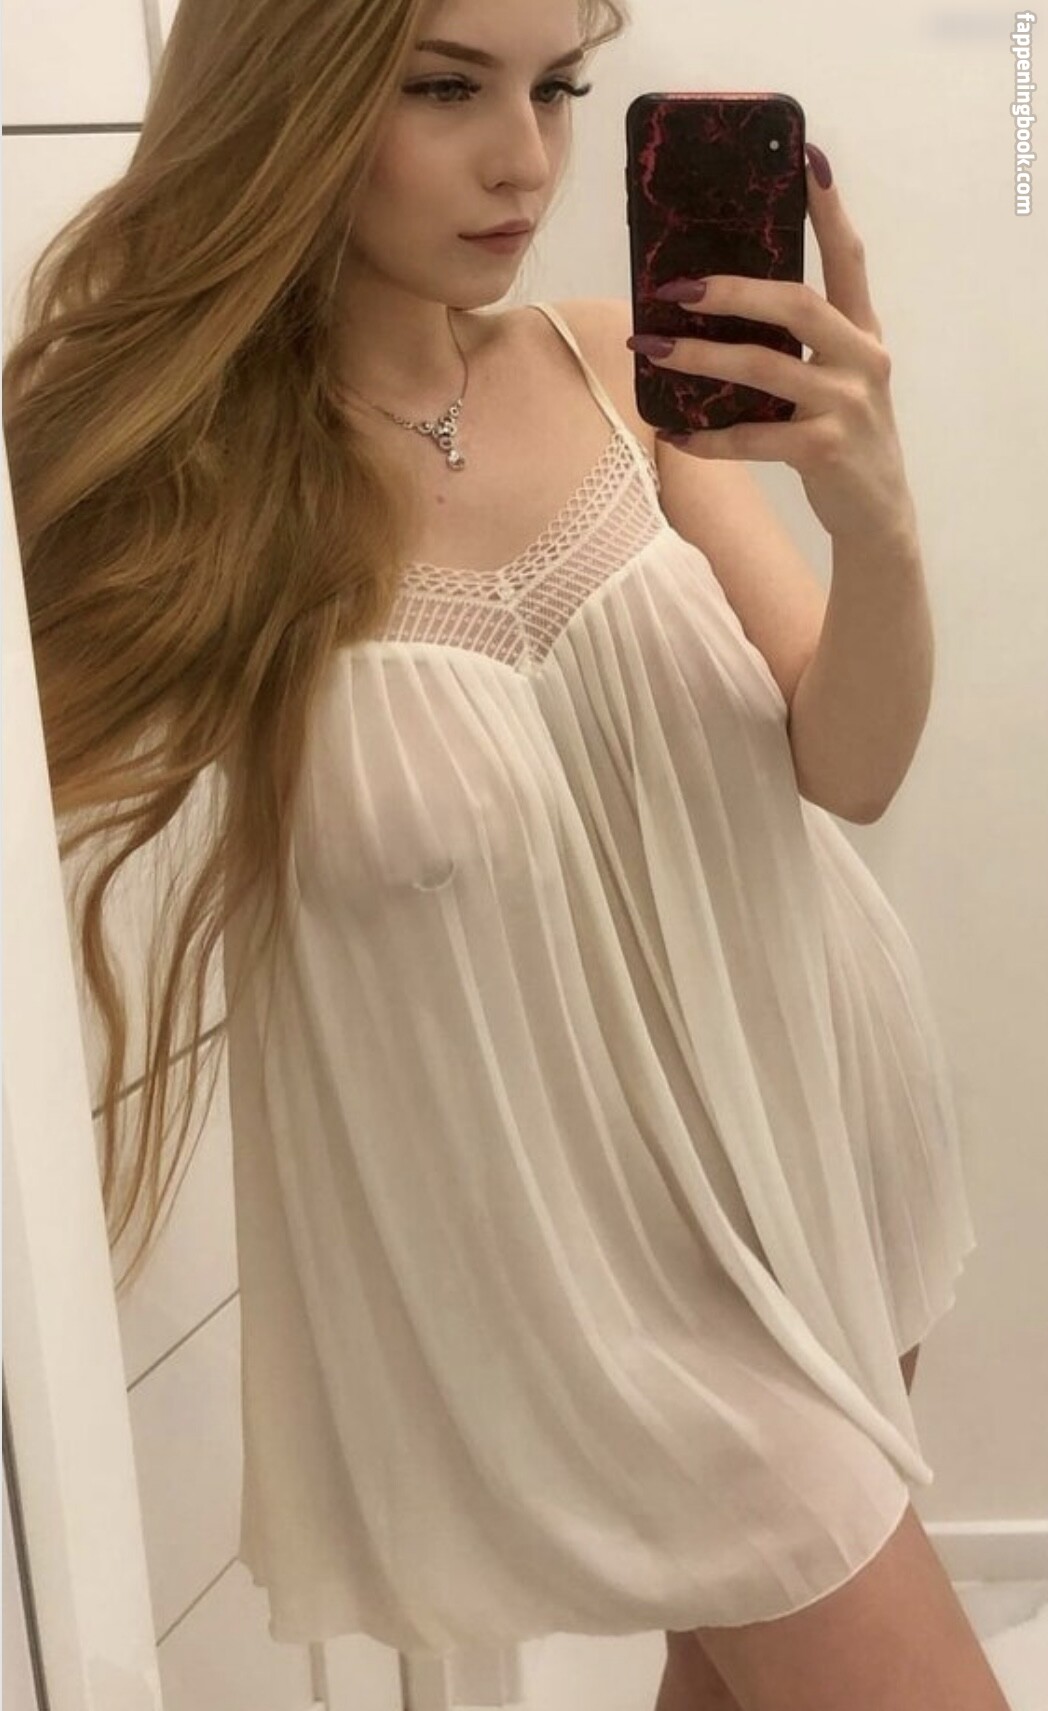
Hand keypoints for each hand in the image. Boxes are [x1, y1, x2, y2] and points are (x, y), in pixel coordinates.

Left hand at [629, 147, 918, 544]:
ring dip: (700, 358)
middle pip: (797, 306)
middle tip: (675, 288)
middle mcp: (862, 360)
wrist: (878, 515)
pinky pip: (753, 437)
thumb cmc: (842, 437)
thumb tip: (717, 308)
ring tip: (650, 349)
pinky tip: (672, 432)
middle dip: (733, 292)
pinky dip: (707, 437)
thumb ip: (799, 346)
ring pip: (765, 369)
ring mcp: (846, 405)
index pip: (850, 258)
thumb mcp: (834, 380)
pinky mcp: (825, 450)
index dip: (829, 208)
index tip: (807, 158)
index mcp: (863, 333)